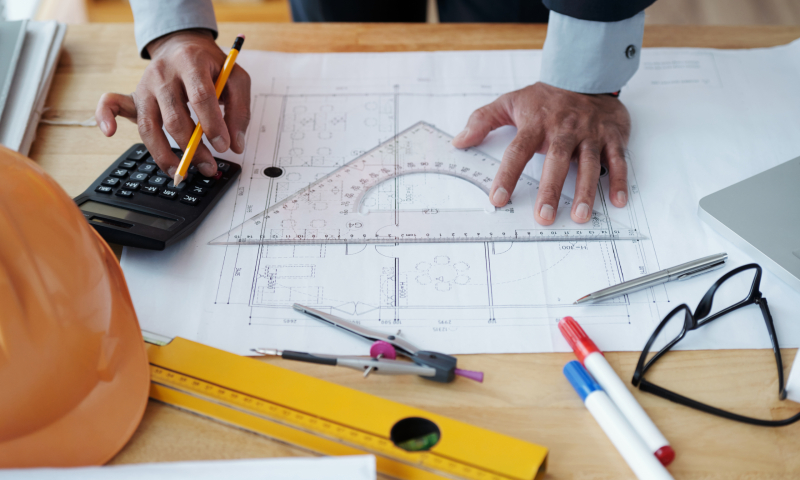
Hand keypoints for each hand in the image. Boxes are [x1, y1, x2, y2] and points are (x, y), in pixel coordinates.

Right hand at [95, 29, 250, 176]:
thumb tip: (235, 145)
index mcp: (191, 63)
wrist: (183, 45)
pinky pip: (112, 104)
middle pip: (174, 117)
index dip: (212, 125)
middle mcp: (163, 73)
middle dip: (192, 148)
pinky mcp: (134, 94)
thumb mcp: (235, 79)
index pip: (201, 97)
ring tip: (179, 173)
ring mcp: (145, 84)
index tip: (223, 146)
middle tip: (209, 166)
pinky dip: (105, 117)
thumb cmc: (211, 66)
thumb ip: (239, 110)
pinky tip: (110, 133)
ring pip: (149, 124)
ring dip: (163, 153)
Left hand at [452, 82, 629, 224]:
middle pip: (557, 161)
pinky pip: (618, 160)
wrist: (586, 73)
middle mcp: (564, 130)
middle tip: (544, 216)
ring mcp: (590, 134)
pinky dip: (619, 180)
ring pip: (590, 164)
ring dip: (585, 191)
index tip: (498, 199)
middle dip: (551, 189)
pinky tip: (617, 201)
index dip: (507, 175)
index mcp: (537, 124)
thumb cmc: (546, 97)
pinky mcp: (612, 136)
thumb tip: (459, 141)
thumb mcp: (511, 102)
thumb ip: (483, 120)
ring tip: (579, 216)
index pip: (518, 151)